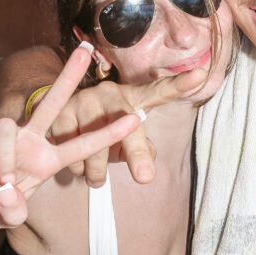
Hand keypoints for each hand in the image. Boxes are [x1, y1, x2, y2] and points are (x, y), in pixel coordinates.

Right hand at [0, 45, 141, 229]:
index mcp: (48, 157)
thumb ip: (12, 212)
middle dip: (69, 75)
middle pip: (52, 101)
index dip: (108, 133)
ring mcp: (3, 134)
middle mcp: (30, 139)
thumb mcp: (8, 215)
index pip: (83, 143)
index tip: (135, 118)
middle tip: (87, 49)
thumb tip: (8, 193)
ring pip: (9, 130)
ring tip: (0, 186)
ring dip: (6, 160)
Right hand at [48, 68, 206, 186]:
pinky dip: (75, 167)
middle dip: (135, 153)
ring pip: (95, 150)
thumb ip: (141, 150)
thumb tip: (146, 170)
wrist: (53, 110)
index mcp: (133, 98)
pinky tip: (73, 157)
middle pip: (126, 129)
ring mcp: (83, 100)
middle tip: (144, 178)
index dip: (180, 84)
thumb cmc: (104, 126)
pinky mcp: (59, 112)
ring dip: (96, 172)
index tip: (201, 76)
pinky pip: (71, 154)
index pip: (160, 91)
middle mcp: (109, 94)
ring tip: (95, 171)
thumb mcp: (126, 135)